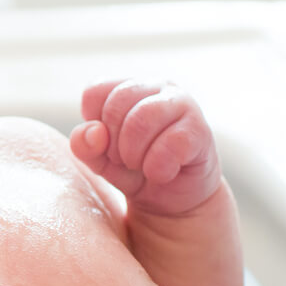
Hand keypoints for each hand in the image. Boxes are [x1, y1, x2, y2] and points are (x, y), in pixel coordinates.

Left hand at [70, 79, 221, 216]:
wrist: (174, 199)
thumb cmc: (134, 170)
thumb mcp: (100, 161)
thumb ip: (85, 146)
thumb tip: (93, 133)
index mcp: (127, 87)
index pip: (95, 92)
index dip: (94, 126)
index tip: (107, 146)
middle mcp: (156, 86)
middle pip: (117, 102)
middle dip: (113, 142)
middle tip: (124, 161)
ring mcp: (181, 103)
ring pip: (143, 118)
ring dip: (134, 153)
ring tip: (140, 166)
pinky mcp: (200, 129)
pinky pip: (171, 143)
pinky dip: (158, 167)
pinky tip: (160, 173)